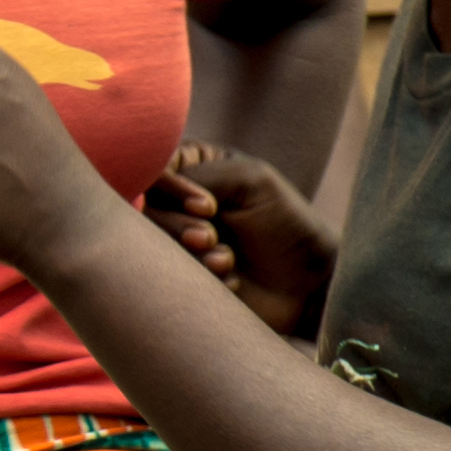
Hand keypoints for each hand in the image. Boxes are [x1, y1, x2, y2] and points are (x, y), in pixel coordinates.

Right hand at [159, 139, 335, 336]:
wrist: (309, 283)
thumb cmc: (286, 222)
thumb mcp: (249, 180)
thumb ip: (199, 173)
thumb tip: (148, 190)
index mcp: (192, 167)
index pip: (150, 168)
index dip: (169, 189)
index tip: (207, 207)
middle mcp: (174, 200)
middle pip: (141, 207)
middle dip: (176, 226)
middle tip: (209, 238)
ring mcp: (172, 237)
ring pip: (147, 242)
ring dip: (189, 253)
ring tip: (226, 260)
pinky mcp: (177, 272)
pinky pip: (161, 272)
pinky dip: (196, 275)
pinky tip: (227, 278)